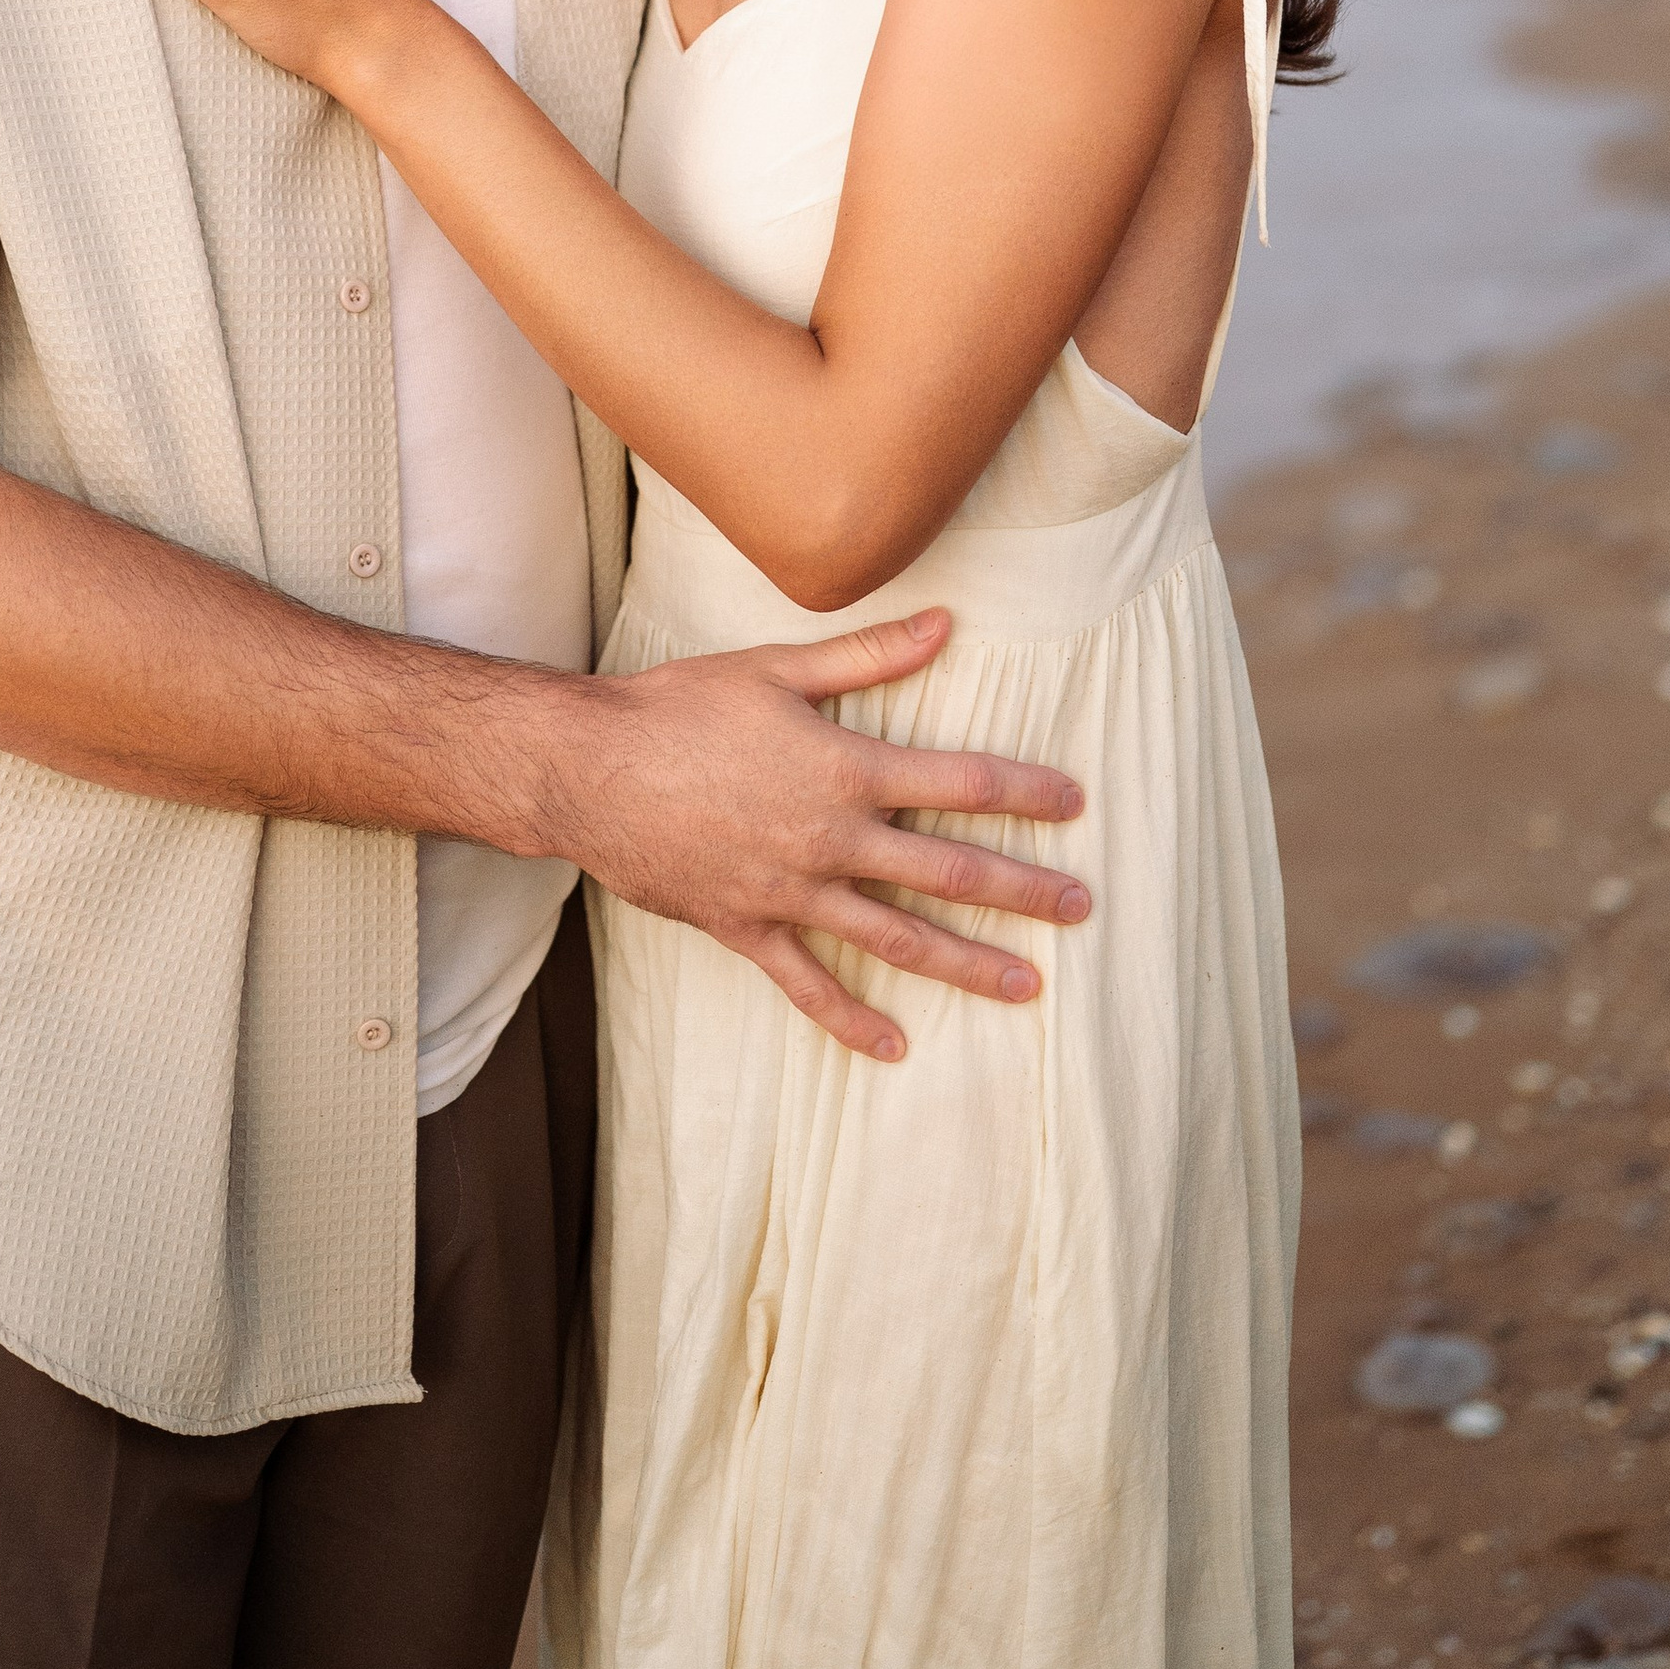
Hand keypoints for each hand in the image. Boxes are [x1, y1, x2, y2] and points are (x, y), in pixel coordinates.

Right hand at [560, 611, 1089, 1056]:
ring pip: (897, 937)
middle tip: (1080, 908)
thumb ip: (868, 656)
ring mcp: (791, 892)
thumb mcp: (776, 667)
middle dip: (1022, 890)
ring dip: (966, 963)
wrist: (588, 768)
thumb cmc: (680, 705)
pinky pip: (809, 984)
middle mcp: (831, 839)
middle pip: (948, 870)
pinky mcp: (747, 927)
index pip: (959, 781)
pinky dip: (852, 1018)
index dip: (1023, 791)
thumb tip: (945, 624)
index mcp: (845, 770)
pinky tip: (896, 1044)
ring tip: (1025, 986)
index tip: (1075, 802)